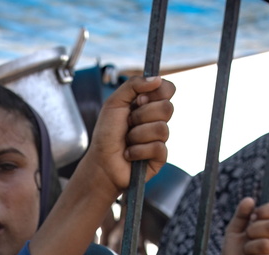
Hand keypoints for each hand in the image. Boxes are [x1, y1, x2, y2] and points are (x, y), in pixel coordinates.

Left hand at [84, 75, 174, 192]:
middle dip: (141, 116)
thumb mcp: (114, 102)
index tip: (138, 100)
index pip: (168, 89)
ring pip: (161, 129)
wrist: (101, 161)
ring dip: (137, 135)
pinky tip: (129, 154)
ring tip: (127, 140)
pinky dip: (138, 150)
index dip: (156, 93)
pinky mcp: (160, 156)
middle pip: (167, 108)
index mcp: (149, 103)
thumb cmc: (106, 133)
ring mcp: (160, 138)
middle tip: (128, 123)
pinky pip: (158, 148)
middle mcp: (157, 119)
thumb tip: (157, 78)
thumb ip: (133, 85)